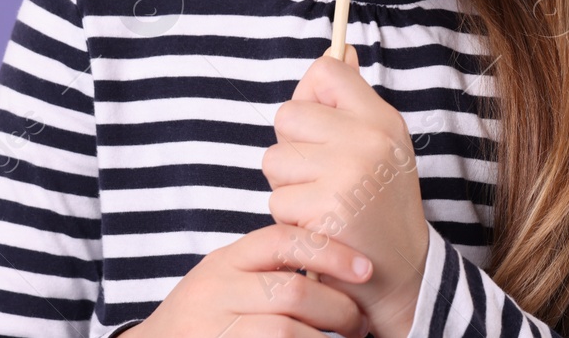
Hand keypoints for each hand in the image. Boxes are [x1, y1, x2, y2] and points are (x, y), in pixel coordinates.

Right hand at [130, 222, 373, 337]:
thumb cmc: (204, 318)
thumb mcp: (225, 282)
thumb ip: (266, 270)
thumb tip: (339, 265)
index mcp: (223, 262)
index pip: (280, 240)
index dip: (329, 252)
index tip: (364, 269)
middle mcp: (214, 292)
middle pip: (291, 291)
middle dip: (338, 308)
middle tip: (359, 322)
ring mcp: (213, 329)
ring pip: (285, 332)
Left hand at [263, 44, 428, 336]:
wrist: (401, 272)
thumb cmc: (382, 202)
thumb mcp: (381, 143)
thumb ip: (353, 100)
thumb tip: (340, 48)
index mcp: (382, 118)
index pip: (327, 71)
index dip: (313, 96)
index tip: (324, 124)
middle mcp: (369, 139)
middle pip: (288, 114)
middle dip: (293, 147)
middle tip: (321, 174)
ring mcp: (347, 174)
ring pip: (275, 158)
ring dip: (288, 185)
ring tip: (322, 202)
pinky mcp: (325, 210)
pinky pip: (277, 198)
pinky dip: (290, 217)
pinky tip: (320, 225)